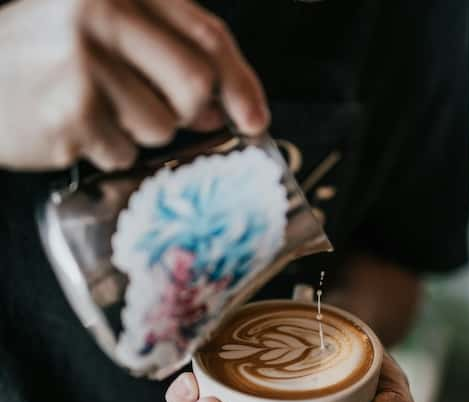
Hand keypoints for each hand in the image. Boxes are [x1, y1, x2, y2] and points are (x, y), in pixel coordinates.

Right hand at [0, 0, 267, 170]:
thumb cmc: (47, 60)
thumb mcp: (111, 43)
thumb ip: (173, 66)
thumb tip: (224, 111)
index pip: (208, 36)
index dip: (241, 83)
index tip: (256, 119)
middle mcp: (101, 13)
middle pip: (196, 84)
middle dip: (187, 112)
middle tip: (153, 108)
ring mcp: (83, 61)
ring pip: (163, 127)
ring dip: (141, 134)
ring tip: (99, 112)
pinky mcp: (70, 111)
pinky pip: (125, 154)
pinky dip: (110, 152)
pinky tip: (80, 129)